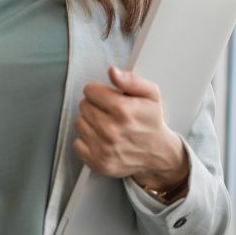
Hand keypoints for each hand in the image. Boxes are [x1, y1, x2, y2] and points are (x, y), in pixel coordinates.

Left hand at [73, 66, 188, 189]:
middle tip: (108, 112)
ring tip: (105, 125)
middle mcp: (112, 130)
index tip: (107, 97)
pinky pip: (77, 143)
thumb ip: (131, 80)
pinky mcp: (98, 162)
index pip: (89, 90)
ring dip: (90, 122)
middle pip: (83, 106)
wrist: (158, 153)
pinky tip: (101, 139)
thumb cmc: (152, 122)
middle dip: (94, 105)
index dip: (99, 91)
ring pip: (79, 123)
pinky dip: (86, 141)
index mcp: (123, 110)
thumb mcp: (151, 95)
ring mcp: (104, 148)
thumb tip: (112, 71)